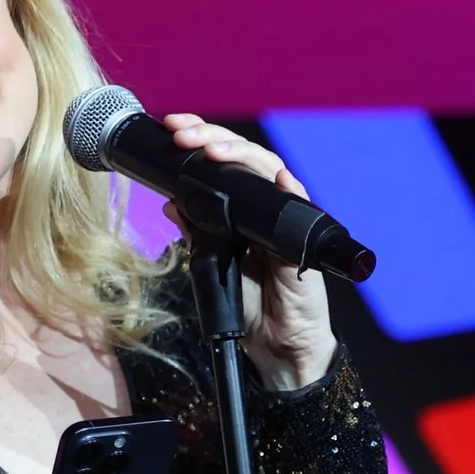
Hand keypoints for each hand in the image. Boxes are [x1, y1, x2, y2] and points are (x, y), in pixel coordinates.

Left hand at [160, 113, 337, 390]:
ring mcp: (285, 218)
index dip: (201, 140)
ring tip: (213, 150)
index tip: (173, 129)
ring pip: (269, 169)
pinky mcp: (303, 240)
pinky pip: (300, 206)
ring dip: (241, 154)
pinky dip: (289, 188)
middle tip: (183, 134)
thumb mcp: (211, 265)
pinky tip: (277, 176)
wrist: (274, 344)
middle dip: (212, 138)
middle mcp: (264, 205)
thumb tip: (171, 202)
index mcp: (241, 207)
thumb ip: (198, 234)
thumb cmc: (248, 303)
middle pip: (243, 156)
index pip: (223, 162)